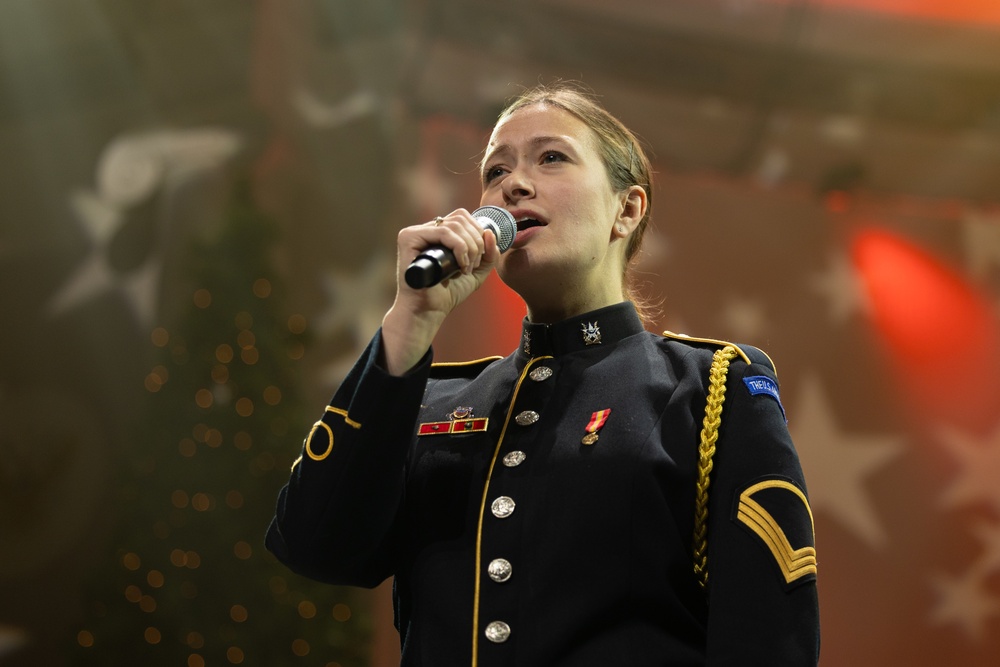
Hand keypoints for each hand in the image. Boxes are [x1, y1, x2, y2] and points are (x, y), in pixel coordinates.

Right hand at [381, 209, 500, 374]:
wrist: (429, 311)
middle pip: (461, 217)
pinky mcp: (408, 238)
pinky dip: (459, 248)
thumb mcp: (476, 272)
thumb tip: (490, 233)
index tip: (480, 258)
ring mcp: (416, 232)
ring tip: (466, 268)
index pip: (463, 217)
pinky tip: (460, 265)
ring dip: (470, 247)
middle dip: (476, 241)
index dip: (478, 233)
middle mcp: (426, 229)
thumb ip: (488, 254)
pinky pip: (443, 232)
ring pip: (454, 224)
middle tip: (473, 265)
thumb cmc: (447, 293)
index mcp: (439, 232)